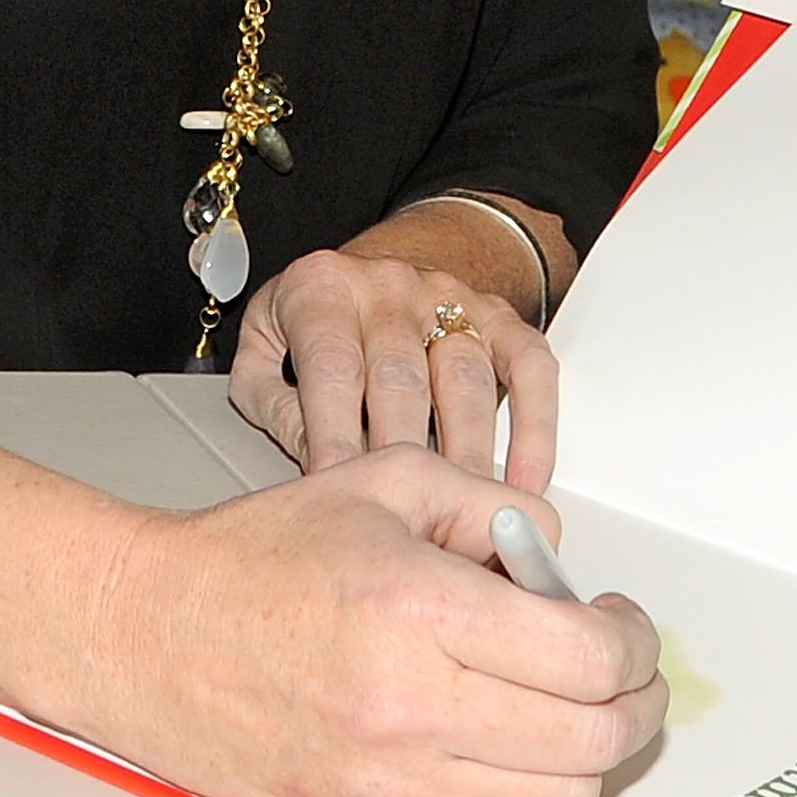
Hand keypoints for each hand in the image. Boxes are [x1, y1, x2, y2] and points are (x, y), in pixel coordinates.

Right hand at [85, 446, 663, 796]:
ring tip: (567, 702)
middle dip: (634, 703)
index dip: (633, 641)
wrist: (151, 635)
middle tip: (623, 666)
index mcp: (419, 611)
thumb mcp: (382, 480)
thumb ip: (487, 502)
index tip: (622, 620)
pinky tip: (505, 735)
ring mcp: (391, 784)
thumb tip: (556, 553)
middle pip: (591, 743)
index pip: (587, 658)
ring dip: (588, 754)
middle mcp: (411, 710)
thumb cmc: (256, 556)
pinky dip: (524, 789)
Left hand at [233, 248, 557, 489]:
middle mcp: (389, 287)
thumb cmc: (309, 325)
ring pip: (465, 378)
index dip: (337, 436)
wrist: (364, 271)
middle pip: (401, 378)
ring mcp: (449, 297)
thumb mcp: (262, 351)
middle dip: (403, 459)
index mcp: (322, 290)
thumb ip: (273, 404)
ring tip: (463, 519)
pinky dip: (534, 425)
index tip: (340, 496)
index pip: (333, 368)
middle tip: (403, 525)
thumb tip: (311, 458)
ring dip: (466, 456)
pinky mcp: (498, 314)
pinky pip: (528, 365)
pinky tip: (524, 480)